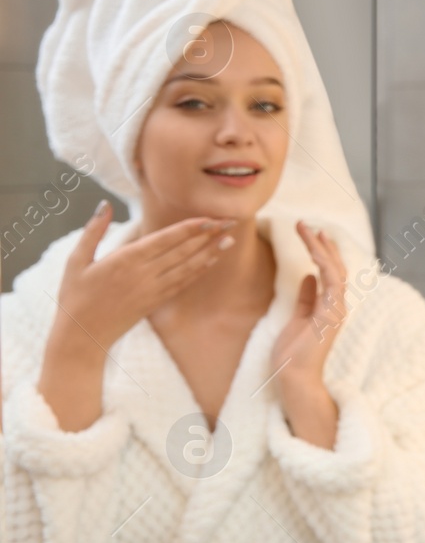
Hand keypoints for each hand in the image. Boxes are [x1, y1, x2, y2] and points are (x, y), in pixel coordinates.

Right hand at [40, 200, 235, 430]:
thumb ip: (93, 231)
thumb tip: (105, 205)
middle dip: (208, 235)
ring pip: (187, 267)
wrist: (82, 336)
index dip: (190, 228)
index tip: (210, 218)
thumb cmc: (75, 296)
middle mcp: (144, 274)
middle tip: (230, 222)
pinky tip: (211, 261)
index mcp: (125, 260)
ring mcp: (152, 289)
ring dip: (210, 252)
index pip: (165, 239)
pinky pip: (182, 283)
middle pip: (182, 250)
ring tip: (229, 240)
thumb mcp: (76, 261)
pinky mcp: (156, 302)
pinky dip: (199, 271)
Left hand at [270, 220, 348, 384]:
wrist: (294, 378)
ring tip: (308, 230)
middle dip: (323, 245)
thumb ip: (305, 298)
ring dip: (321, 249)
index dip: (324, 252)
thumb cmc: (293, 354)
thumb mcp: (296, 319)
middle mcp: (337, 305)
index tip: (313, 234)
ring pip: (335, 271)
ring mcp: (336, 310)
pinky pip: (331, 283)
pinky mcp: (330, 314)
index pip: (331, 273)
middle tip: (309, 225)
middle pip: (336, 267)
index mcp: (329, 307)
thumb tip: (307, 277)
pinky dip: (324, 264)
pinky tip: (313, 251)